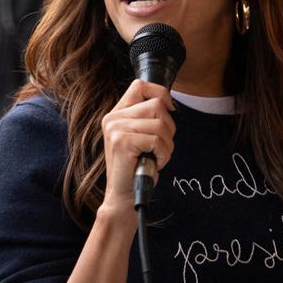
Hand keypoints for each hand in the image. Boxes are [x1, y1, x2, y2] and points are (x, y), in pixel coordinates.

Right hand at [99, 79, 174, 213]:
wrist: (123, 197)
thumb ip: (147, 117)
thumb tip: (169, 101)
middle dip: (169, 128)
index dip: (160, 93)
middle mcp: (113, 118)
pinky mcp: (122, 142)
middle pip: (157, 105)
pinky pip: (157, 140)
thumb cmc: (136, 168)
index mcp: (116, 113)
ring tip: (156, 157)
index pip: (140, 85)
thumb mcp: (141, 136)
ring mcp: (115, 129)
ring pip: (160, 124)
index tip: (169, 110)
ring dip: (167, 145)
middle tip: (160, 148)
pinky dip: (163, 155)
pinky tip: (154, 164)